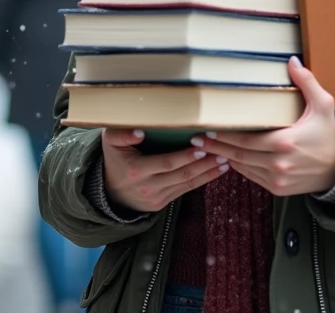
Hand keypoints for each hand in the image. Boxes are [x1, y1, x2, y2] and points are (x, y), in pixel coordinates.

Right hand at [101, 128, 228, 212]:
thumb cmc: (115, 159)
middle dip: (203, 164)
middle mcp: (147, 186)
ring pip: (186, 184)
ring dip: (208, 173)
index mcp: (136, 170)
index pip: (165, 163)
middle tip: (222, 152)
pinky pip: (185, 190)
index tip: (201, 147)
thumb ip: (122, 133)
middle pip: (180, 175)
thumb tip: (141, 132)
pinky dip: (203, 180)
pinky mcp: (162, 203)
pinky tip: (217, 171)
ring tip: (225, 160)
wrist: (108, 191)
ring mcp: (156, 197)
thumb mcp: (110, 142)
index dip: (184, 157)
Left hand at [195, 57, 334, 196]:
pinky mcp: (278, 189)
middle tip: (197, 139)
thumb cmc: (329, 135)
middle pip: (238, 155)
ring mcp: (277, 179)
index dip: (224, 135)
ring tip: (208, 148)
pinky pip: (252, 177)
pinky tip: (229, 158)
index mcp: (285, 142)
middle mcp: (279, 164)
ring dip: (225, 157)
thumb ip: (307, 82)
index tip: (208, 128)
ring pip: (242, 168)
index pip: (245, 140)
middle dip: (216, 147)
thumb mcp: (323, 105)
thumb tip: (292, 60)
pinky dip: (240, 168)